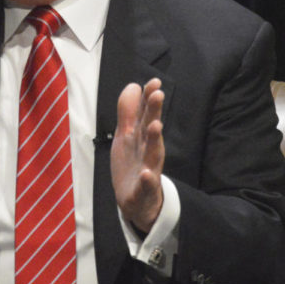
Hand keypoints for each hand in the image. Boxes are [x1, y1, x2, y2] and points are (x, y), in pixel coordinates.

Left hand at [111, 78, 164, 232]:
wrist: (137, 201)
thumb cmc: (133, 163)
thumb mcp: (127, 136)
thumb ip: (129, 112)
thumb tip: (132, 86)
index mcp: (141, 137)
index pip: (146, 114)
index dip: (148, 98)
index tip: (154, 82)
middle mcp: (147, 150)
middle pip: (151, 129)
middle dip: (154, 112)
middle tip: (158, 94)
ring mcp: (147, 170)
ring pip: (153, 154)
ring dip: (154, 140)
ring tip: (155, 125)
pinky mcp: (143, 190)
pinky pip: (147, 185)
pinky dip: (148, 180)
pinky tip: (148, 174)